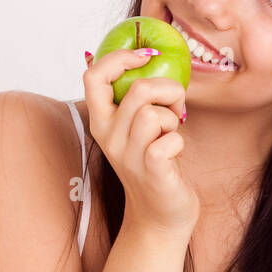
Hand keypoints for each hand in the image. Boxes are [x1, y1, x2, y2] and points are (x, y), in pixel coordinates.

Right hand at [83, 49, 198, 236]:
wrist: (160, 217)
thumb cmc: (154, 164)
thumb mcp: (136, 128)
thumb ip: (134, 98)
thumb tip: (147, 55)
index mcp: (101, 121)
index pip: (93, 76)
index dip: (120, 58)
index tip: (146, 56)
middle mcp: (108, 137)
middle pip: (138, 89)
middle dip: (168, 90)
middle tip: (175, 107)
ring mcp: (128, 156)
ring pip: (153, 113)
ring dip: (172, 118)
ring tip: (171, 133)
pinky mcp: (151, 171)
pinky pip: (169, 139)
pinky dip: (179, 141)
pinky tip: (175, 154)